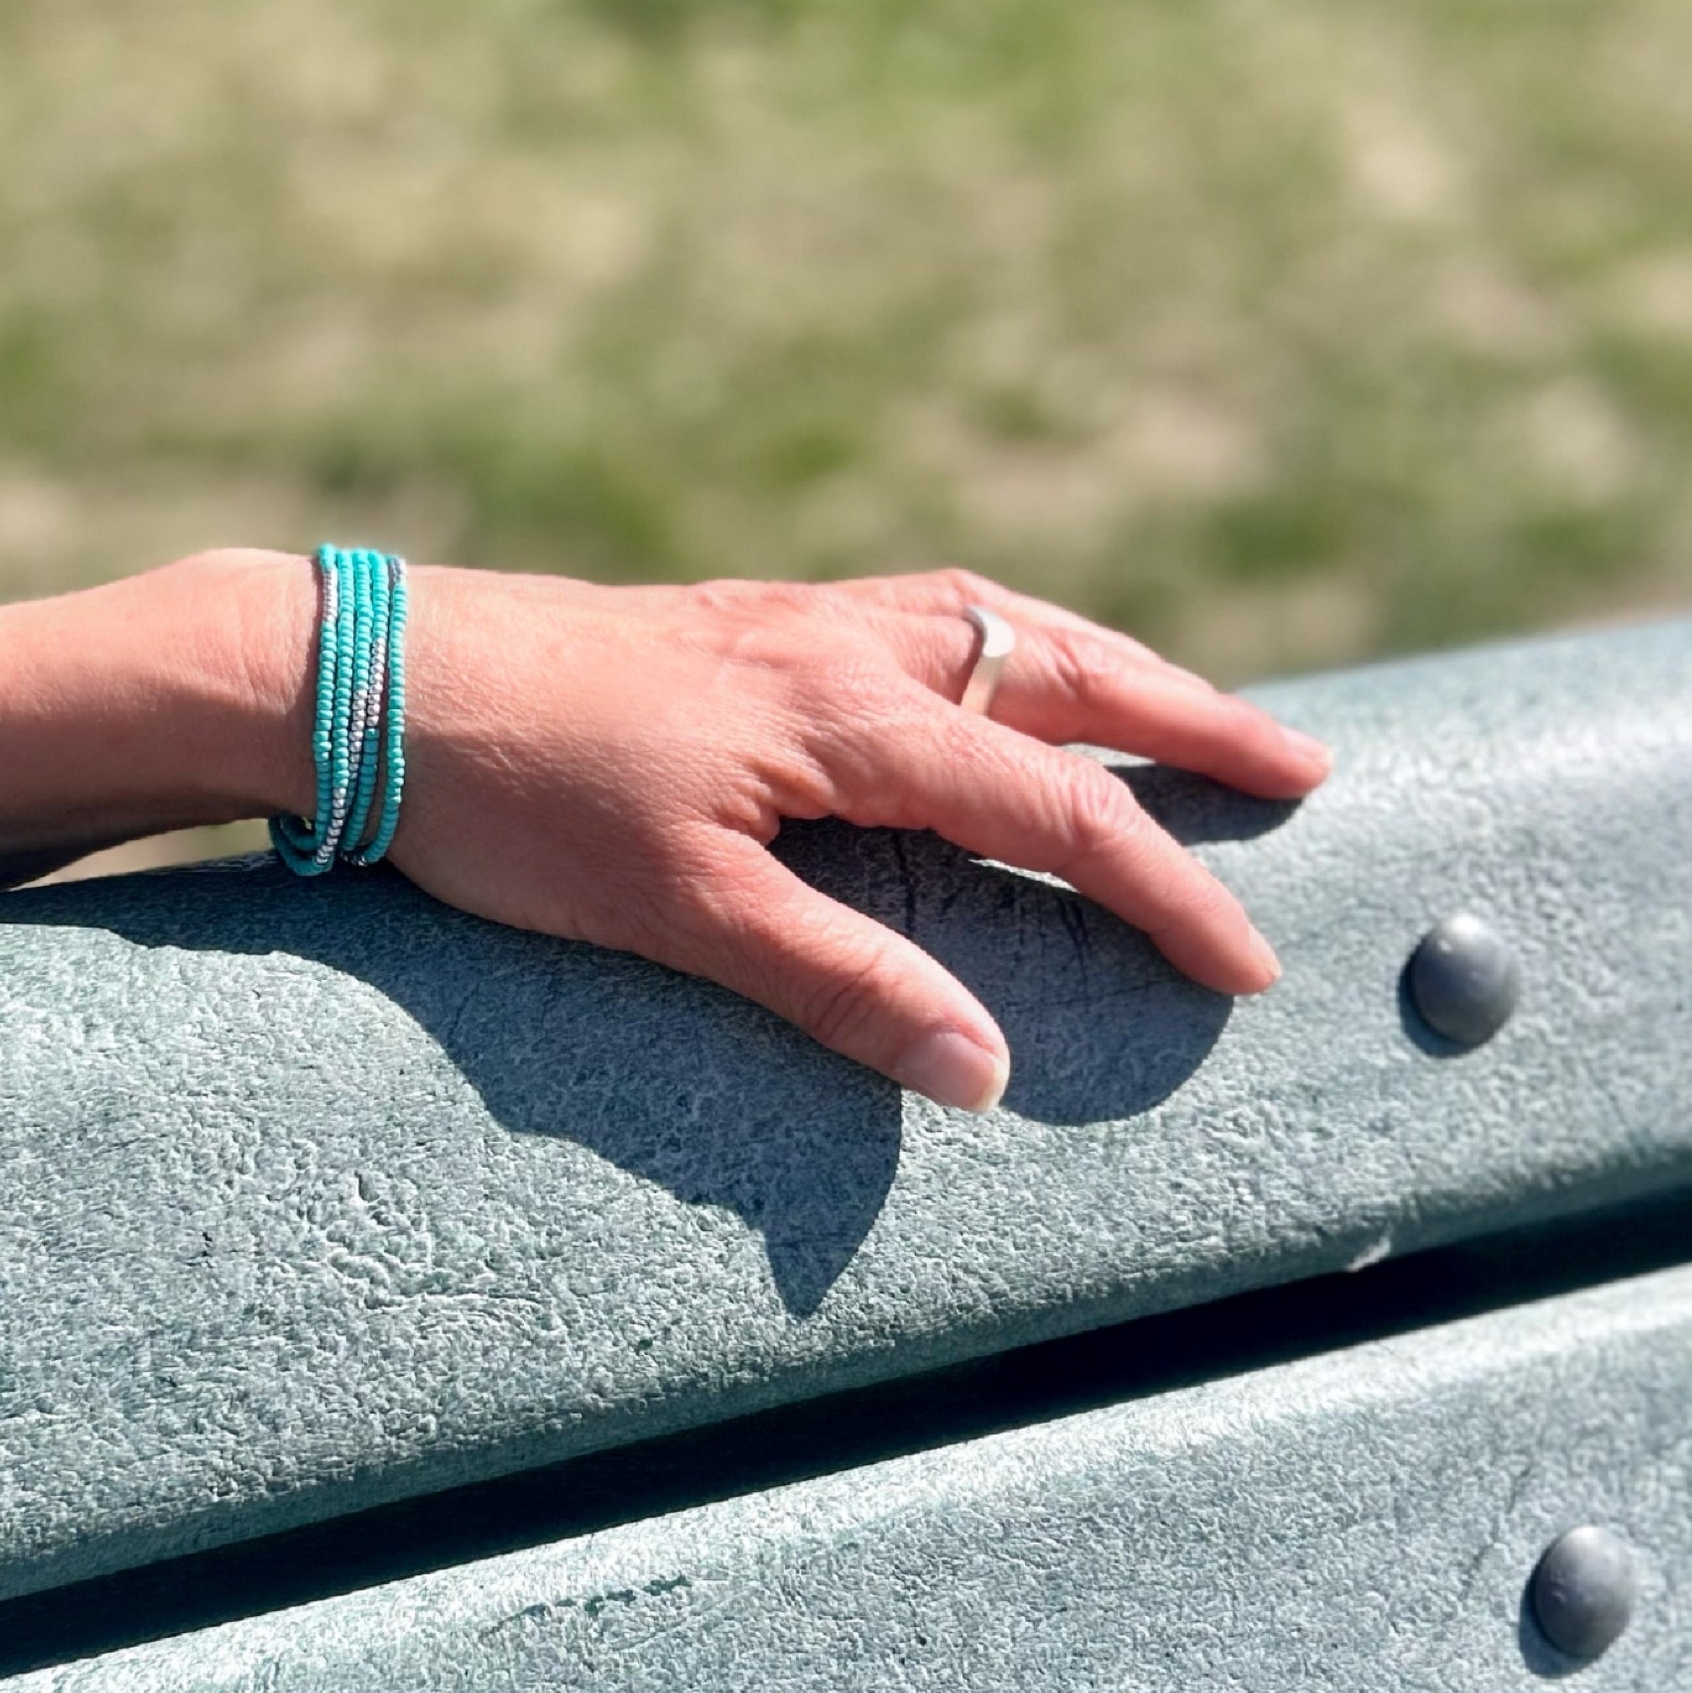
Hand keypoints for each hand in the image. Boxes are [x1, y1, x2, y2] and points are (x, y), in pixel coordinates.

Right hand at [0, 552, 1326, 1112]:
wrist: (380, 676)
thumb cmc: (544, 705)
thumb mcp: (708, 709)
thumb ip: (829, 762)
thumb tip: (931, 857)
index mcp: (824, 639)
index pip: (1027, 647)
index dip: (1159, 691)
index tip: (1277, 746)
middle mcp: (810, 665)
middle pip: (1036, 674)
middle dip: (1183, 728)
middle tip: (1311, 780)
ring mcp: (747, 742)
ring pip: (957, 759)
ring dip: (1098, 834)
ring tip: (1211, 907)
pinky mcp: (661, 845)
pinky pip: (789, 922)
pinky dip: (882, 984)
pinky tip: (962, 1052)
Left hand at [386, 565, 1324, 1109]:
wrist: (373, 674)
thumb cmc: (517, 796)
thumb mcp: (677, 912)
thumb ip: (838, 982)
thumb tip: (988, 1068)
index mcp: (844, 718)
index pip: (1052, 804)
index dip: (1161, 884)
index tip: (1250, 961)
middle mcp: (840, 646)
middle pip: (1059, 670)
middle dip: (1190, 719)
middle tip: (1302, 764)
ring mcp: (791, 620)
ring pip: (994, 621)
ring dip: (1103, 662)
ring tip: (1177, 705)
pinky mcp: (741, 620)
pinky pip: (919, 610)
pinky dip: (1001, 636)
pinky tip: (985, 669)